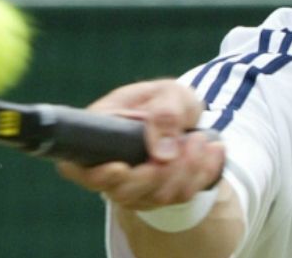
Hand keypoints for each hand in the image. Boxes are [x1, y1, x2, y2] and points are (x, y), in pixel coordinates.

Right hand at [57, 79, 224, 210]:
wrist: (187, 116)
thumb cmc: (168, 100)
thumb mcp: (169, 94)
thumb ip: (164, 114)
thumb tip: (161, 154)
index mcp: (99, 133)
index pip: (78, 168)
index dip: (96, 175)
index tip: (121, 168)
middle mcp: (110, 165)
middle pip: (122, 191)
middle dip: (161, 172)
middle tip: (190, 140)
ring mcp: (132, 186)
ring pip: (156, 197)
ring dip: (187, 170)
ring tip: (201, 138)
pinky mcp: (157, 196)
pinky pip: (181, 197)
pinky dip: (201, 174)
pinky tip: (212, 151)